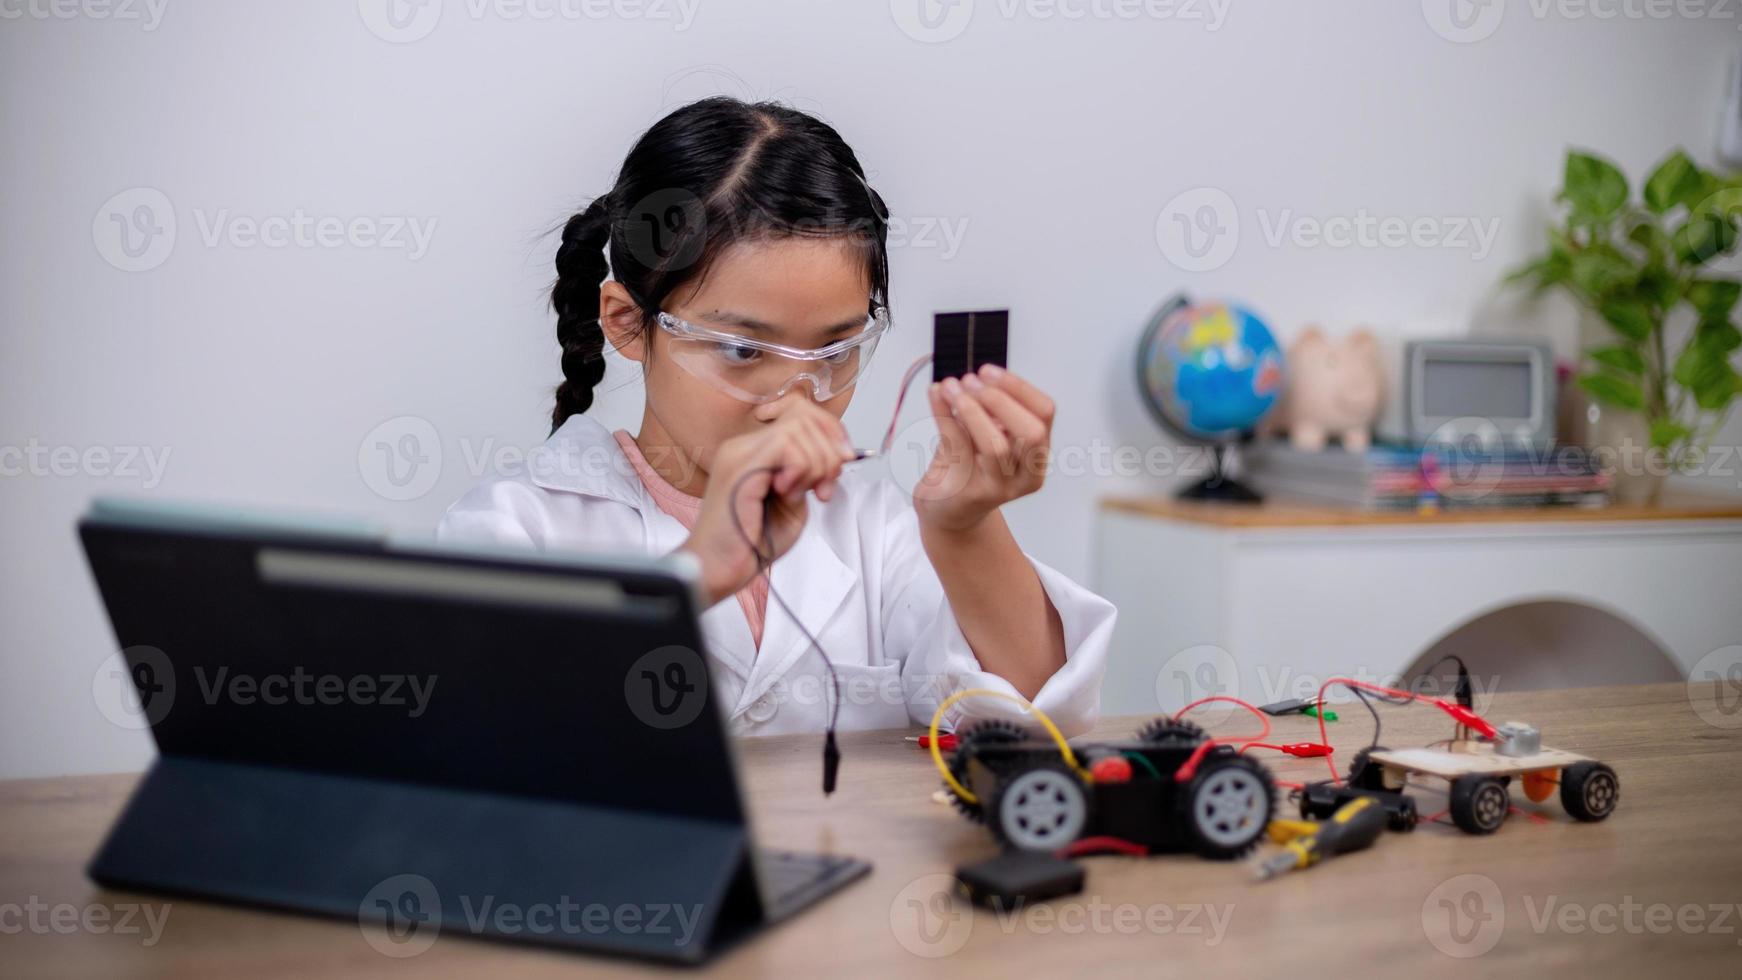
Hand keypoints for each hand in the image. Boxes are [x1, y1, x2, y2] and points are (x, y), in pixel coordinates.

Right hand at [678, 397, 854, 606]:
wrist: (719, 570)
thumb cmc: (751, 544)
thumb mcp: (794, 503)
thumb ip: (810, 475)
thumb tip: (836, 454)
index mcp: (754, 452)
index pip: (799, 414)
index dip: (830, 432)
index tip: (841, 465)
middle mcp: (744, 446)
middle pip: (804, 416)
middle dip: (829, 451)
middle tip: (824, 488)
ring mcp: (739, 453)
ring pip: (799, 427)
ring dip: (816, 463)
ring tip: (803, 495)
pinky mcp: (740, 467)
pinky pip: (785, 445)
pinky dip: (801, 469)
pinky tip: (788, 493)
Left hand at [914, 364, 1054, 533]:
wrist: (946, 508)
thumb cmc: (968, 464)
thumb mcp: (984, 432)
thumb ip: (987, 407)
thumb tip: (975, 375)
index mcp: (1038, 453)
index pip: (1044, 413)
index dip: (1019, 388)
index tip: (989, 370)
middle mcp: (1027, 474)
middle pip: (1031, 432)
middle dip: (1001, 399)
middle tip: (971, 380)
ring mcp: (1001, 487)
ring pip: (996, 445)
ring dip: (971, 408)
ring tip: (951, 387)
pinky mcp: (970, 493)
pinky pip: (958, 448)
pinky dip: (944, 414)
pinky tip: (935, 394)